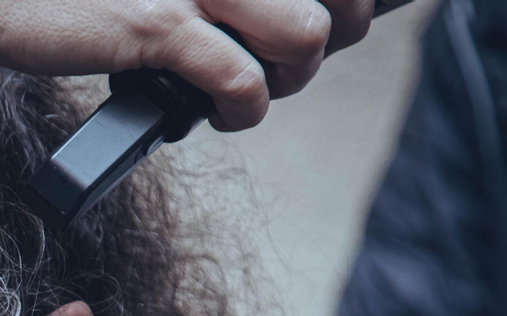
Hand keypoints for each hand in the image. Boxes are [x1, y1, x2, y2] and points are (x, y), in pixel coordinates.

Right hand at [0, 0, 375, 130]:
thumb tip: (263, 17)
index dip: (347, 1)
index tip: (300, 30)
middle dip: (326, 43)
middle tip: (277, 65)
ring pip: (310, 34)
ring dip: (292, 78)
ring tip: (245, 90)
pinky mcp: (159, 23)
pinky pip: (242, 81)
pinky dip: (242, 111)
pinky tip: (215, 114)